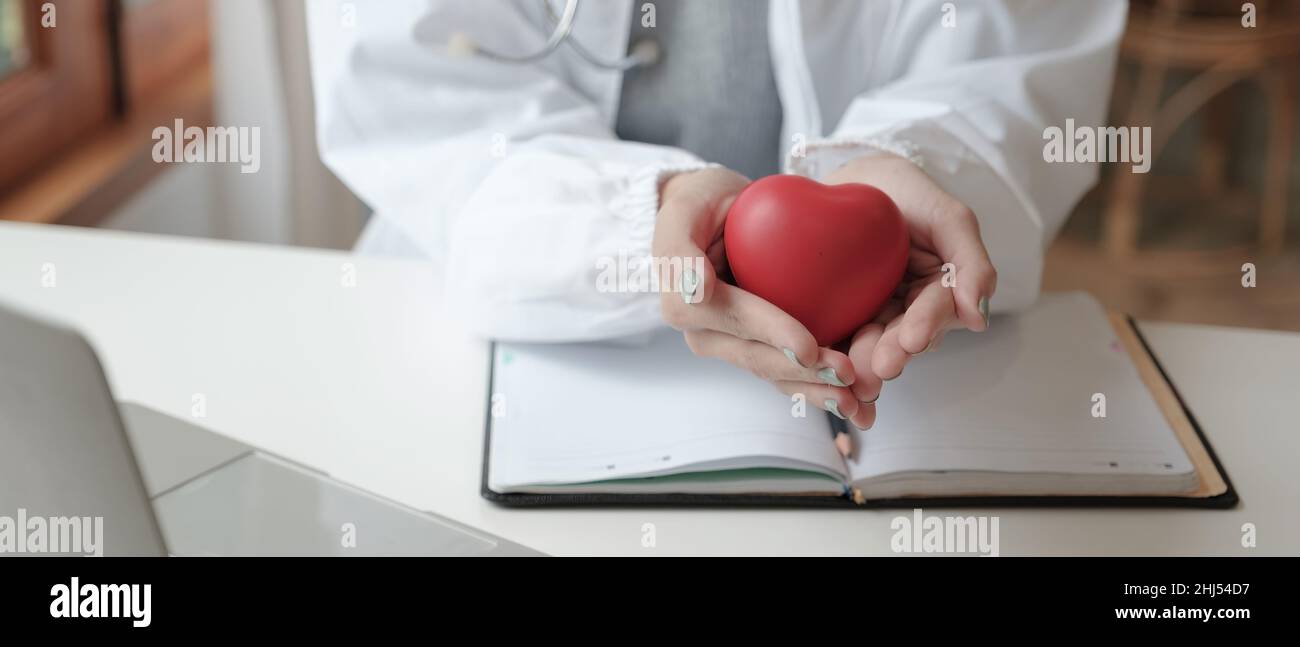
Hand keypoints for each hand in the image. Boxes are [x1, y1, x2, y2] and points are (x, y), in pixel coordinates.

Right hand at [653, 167, 874, 429]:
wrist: (711, 214)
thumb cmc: (700, 203)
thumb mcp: (684, 209)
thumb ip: (680, 248)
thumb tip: (696, 289)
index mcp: (684, 304)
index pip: (734, 321)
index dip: (772, 334)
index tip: (809, 346)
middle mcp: (706, 334)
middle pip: (758, 357)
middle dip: (803, 372)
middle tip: (848, 374)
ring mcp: (732, 345)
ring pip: (775, 374)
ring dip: (816, 390)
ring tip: (858, 401)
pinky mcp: (758, 346)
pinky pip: (788, 372)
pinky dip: (819, 386)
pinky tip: (855, 399)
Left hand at [827, 154, 997, 419]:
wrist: (856, 181)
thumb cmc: (908, 194)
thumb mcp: (948, 218)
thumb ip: (971, 263)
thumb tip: (978, 318)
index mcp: (939, 292)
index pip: (936, 313)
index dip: (925, 326)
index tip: (912, 339)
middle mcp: (909, 311)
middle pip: (902, 338)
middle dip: (892, 353)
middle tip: (879, 368)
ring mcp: (875, 316)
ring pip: (871, 345)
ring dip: (863, 364)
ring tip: (850, 376)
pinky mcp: (842, 318)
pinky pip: (839, 337)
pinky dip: (832, 353)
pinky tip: (822, 367)